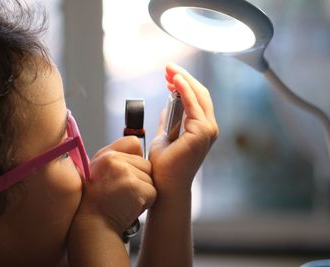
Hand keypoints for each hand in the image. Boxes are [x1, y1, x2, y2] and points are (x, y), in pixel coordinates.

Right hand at [74, 136, 156, 234]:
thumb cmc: (99, 202)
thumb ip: (118, 159)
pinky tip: (130, 206)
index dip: (136, 159)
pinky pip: (153, 192)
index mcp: (105, 154)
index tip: (126, 174)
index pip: (133, 143)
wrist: (93, 225)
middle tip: (123, 192)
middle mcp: (114, 159)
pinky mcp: (135, 186)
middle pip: (146, 164)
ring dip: (143, 192)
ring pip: (151, 178)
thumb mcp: (100, 172)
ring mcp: (124, 172)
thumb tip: (140, 151)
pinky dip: (146, 203)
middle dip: (140, 180)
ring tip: (126, 199)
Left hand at [149, 63, 218, 193]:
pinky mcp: (202, 132)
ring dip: (183, 79)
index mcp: (201, 128)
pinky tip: (175, 80)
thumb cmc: (164, 165)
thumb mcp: (164, 136)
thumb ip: (169, 121)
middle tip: (167, 67)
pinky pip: (193, 105)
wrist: (164, 184)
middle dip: (183, 77)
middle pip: (199, 93)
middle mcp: (208, 127)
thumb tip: (169, 105)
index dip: (184, 84)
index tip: (168, 76)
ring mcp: (207, 130)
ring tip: (168, 69)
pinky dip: (185, 90)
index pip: (196, 98)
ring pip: (199, 95)